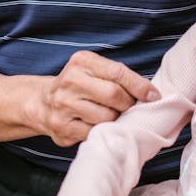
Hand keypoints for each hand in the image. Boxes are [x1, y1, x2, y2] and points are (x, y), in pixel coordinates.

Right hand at [32, 51, 159, 146]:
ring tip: (109, 115)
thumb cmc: (79, 87)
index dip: (139, 86)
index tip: (153, 95)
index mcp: (81, 62)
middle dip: (127, 104)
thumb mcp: (93, 71)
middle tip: (127, 107)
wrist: (42, 103)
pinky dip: (102, 131)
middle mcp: (70, 81)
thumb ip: (117, 76)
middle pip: (114, 95)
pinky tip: (97, 125)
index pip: (118, 73)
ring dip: (115, 119)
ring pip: (106, 117)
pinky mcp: (63, 128)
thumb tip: (149, 93)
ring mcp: (64, 105)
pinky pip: (94, 133)